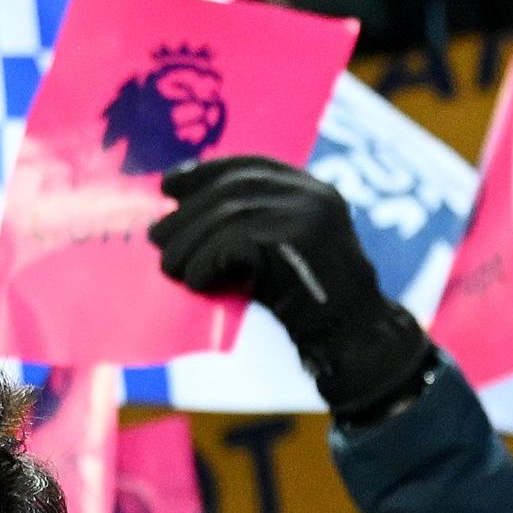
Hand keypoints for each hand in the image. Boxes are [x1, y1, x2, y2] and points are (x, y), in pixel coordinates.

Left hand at [151, 156, 429, 422]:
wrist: (356, 344)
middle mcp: (314, 196)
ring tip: (170, 267)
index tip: (169, 186)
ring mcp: (308, 216)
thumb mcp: (284, 258)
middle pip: (233, 189)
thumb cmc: (315, 313)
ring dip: (190, 242)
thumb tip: (185, 213)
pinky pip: (233, 242)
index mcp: (315, 193)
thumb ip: (254, 230)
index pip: (251, 168)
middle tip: (157, 237)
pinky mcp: (296, 242)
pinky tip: (195, 281)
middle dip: (188, 213)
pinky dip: (206, 261)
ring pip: (228, 215)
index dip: (205, 173)